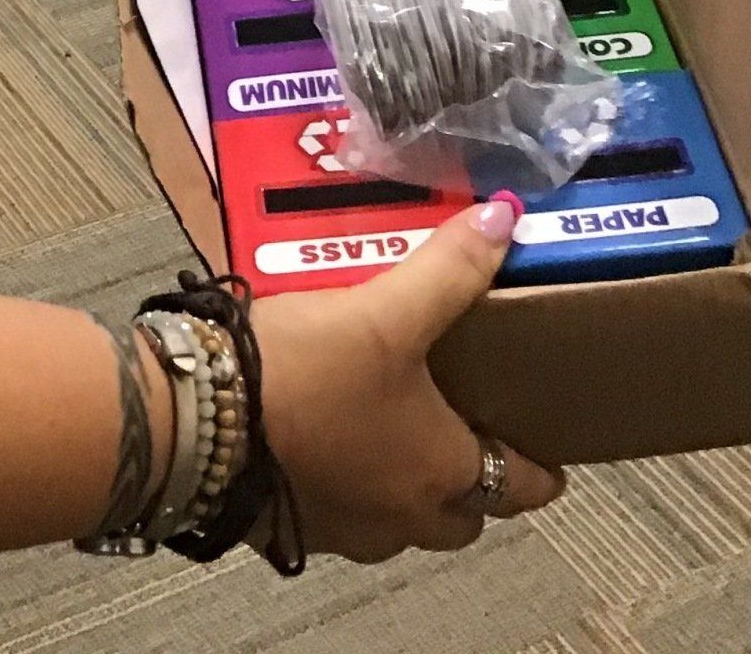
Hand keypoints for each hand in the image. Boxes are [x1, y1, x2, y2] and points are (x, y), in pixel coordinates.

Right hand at [251, 199, 563, 563]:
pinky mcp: (289, 526)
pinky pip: (338, 512)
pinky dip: (344, 480)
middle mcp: (402, 517)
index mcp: (442, 473)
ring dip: (404, 482)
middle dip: (472, 480)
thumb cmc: (304, 373)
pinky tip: (322, 432)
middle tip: (466, 426)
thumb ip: (449, 270)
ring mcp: (344, 531)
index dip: (539, 469)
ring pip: (399, 518)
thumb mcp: (385, 310)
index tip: (550, 455)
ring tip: (388, 417)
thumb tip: (504, 219)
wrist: (200, 417)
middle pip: (461, 514)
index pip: (520, 488)